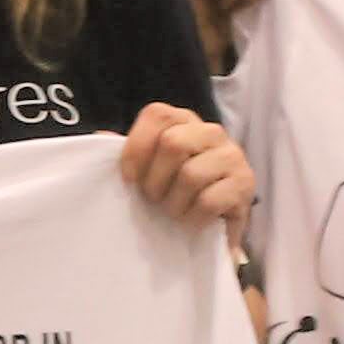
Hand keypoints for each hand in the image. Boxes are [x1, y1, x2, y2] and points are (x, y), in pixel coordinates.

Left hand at [118, 102, 255, 226]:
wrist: (208, 227)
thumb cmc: (172, 192)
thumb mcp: (145, 169)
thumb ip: (124, 152)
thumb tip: (99, 139)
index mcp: (183, 120)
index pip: (157, 115)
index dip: (136, 148)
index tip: (129, 179)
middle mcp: (211, 131)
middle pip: (173, 143)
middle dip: (155, 181)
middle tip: (155, 199)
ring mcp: (232, 155)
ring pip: (191, 174)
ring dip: (173, 204)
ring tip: (174, 212)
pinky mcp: (245, 184)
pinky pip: (209, 201)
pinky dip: (192, 218)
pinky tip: (192, 222)